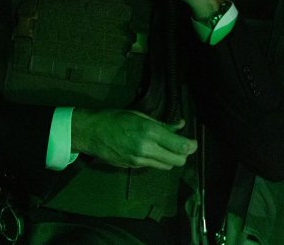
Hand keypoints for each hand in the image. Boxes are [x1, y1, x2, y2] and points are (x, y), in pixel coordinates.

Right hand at [71, 108, 196, 169]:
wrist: (90, 132)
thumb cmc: (114, 118)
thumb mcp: (139, 115)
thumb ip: (161, 124)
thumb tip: (180, 125)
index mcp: (149, 132)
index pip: (180, 146)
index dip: (191, 145)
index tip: (193, 142)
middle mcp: (147, 149)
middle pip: (178, 161)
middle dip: (183, 154)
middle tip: (180, 145)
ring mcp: (139, 161)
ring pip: (167, 166)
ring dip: (170, 158)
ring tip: (165, 147)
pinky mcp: (133, 167)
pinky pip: (153, 165)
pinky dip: (157, 159)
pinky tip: (149, 149)